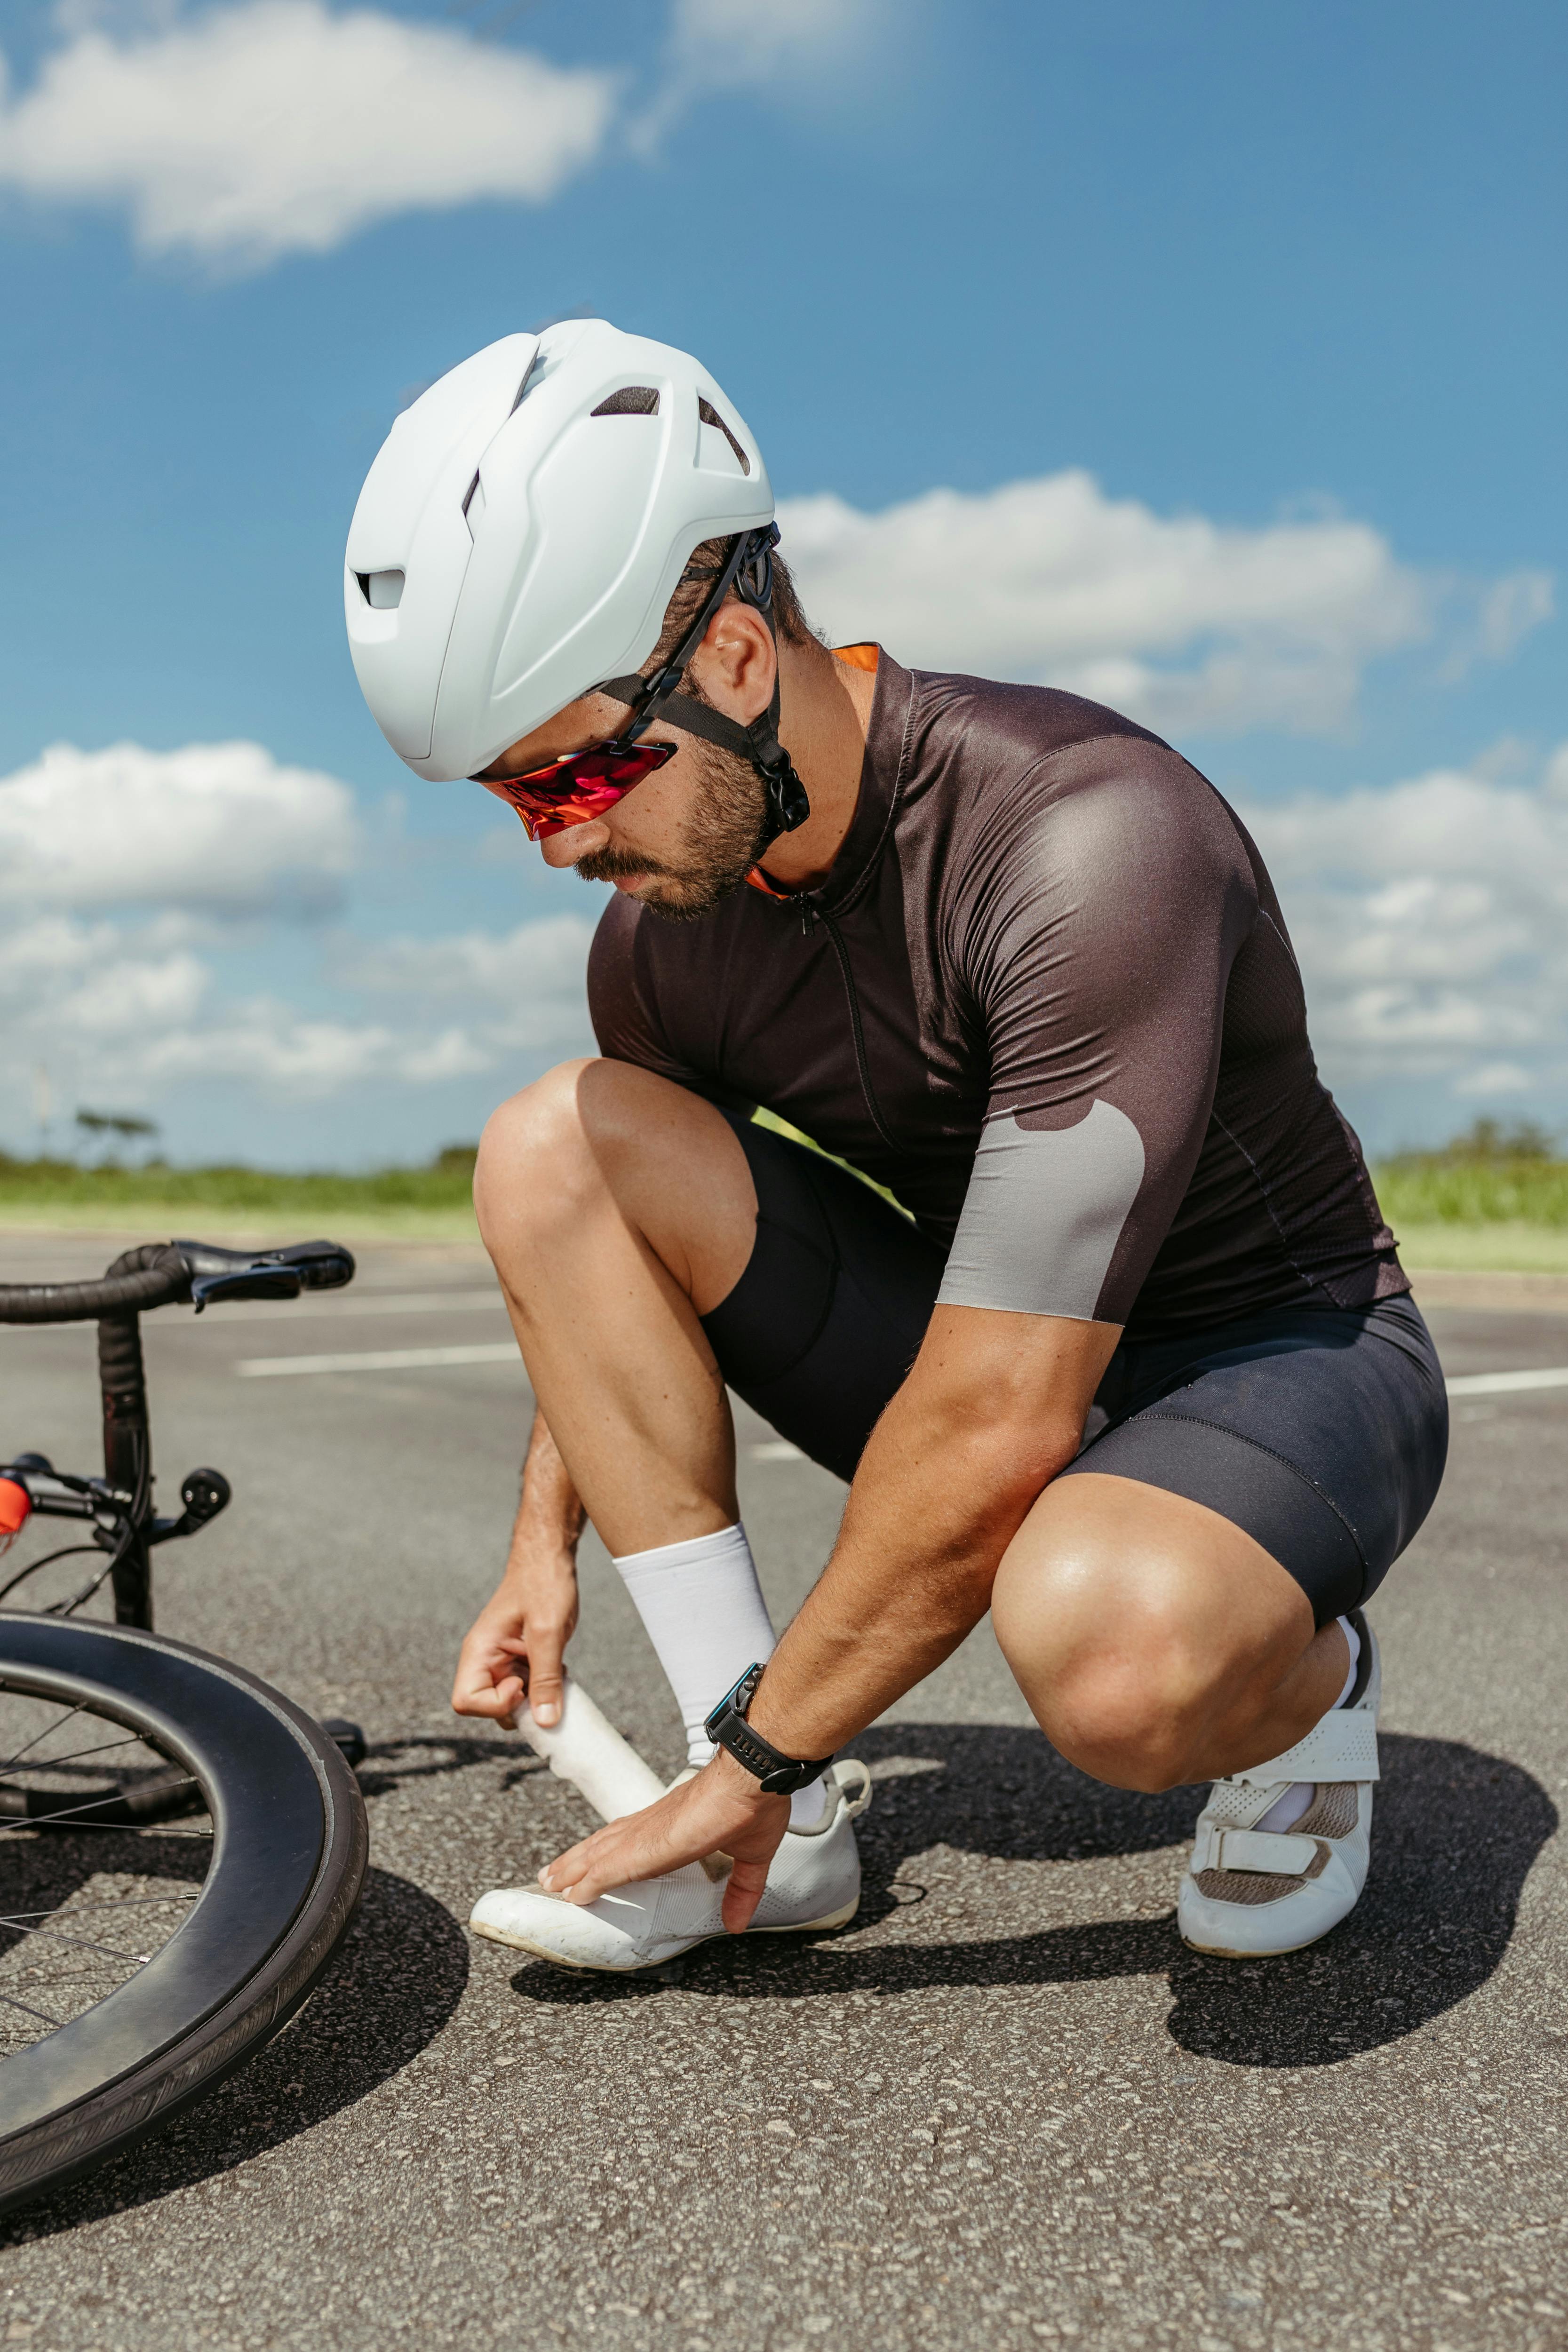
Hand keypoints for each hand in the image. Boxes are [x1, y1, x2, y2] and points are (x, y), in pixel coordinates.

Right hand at [450, 1552, 577, 1727]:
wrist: (550, 1557)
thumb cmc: (543, 1583)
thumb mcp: (547, 1632)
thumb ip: (545, 1678)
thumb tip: (545, 1722)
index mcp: (479, 1651)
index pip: (465, 1702)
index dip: (495, 1705)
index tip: (521, 1684)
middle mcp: (485, 1660)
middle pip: (488, 1708)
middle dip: (520, 1706)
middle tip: (546, 1683)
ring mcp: (502, 1661)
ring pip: (511, 1703)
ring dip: (536, 1697)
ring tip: (554, 1671)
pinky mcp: (519, 1660)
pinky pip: (527, 1689)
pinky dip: (544, 1687)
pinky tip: (557, 1667)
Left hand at [538, 1750, 789, 1932]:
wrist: (753, 1774)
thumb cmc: (753, 1803)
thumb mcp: (750, 1857)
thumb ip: (741, 1890)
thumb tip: (737, 1923)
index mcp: (672, 1825)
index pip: (629, 1840)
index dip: (606, 1852)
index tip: (588, 1864)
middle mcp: (653, 1825)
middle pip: (605, 1845)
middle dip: (578, 1862)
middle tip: (552, 1876)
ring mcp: (649, 1832)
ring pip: (601, 1854)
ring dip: (574, 1870)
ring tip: (551, 1883)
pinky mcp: (651, 1844)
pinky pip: (613, 1866)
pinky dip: (592, 1879)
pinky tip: (576, 1892)